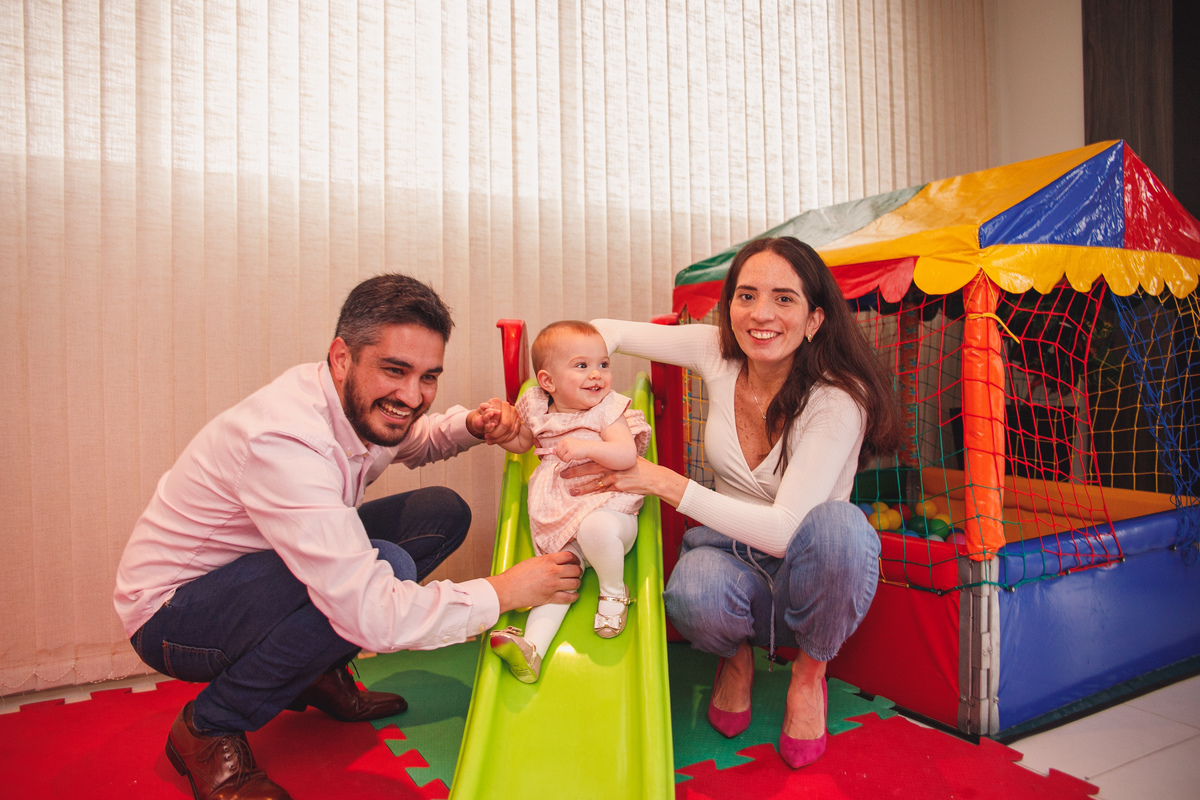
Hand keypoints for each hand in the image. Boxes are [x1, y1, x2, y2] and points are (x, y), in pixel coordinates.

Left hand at [476, 398, 519, 444]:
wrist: (485, 420)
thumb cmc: (481, 419)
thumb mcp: (476, 420)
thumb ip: (477, 420)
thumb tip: (480, 421)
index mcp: (495, 402)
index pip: (497, 415)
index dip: (492, 425)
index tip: (486, 432)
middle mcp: (506, 405)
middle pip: (506, 423)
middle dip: (496, 434)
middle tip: (488, 437)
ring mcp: (513, 412)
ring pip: (511, 429)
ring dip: (500, 437)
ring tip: (491, 440)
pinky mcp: (517, 419)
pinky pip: (515, 431)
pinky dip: (506, 438)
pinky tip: (499, 440)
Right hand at [487, 551, 582, 612]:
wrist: (508, 589)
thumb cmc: (516, 575)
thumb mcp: (532, 561)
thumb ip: (545, 561)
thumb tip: (555, 562)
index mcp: (548, 560)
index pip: (569, 556)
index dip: (575, 559)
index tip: (575, 561)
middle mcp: (553, 571)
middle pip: (575, 569)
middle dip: (578, 571)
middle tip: (577, 572)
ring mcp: (553, 585)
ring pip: (575, 583)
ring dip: (577, 583)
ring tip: (575, 583)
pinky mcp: (550, 597)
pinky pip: (568, 598)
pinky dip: (574, 596)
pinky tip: (574, 595)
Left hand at [553, 437, 589, 462]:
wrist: (589, 448)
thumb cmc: (579, 448)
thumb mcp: (570, 445)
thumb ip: (563, 447)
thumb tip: (553, 452)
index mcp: (565, 440)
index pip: (557, 448)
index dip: (560, 453)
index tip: (564, 455)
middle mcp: (566, 442)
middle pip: (558, 452)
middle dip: (561, 457)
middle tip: (567, 457)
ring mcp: (568, 447)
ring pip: (561, 456)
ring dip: (565, 459)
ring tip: (570, 457)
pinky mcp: (571, 452)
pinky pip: (565, 459)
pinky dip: (567, 461)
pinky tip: (572, 458)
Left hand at [562, 456, 688, 507]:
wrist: (654, 478)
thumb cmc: (642, 467)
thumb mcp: (629, 457)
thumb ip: (616, 455)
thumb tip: (607, 450)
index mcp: (612, 457)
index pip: (593, 456)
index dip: (580, 458)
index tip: (568, 459)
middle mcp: (612, 466)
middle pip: (589, 469)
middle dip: (575, 472)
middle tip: (562, 474)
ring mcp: (615, 477)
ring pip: (594, 483)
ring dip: (582, 487)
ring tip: (571, 491)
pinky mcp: (619, 487)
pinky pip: (604, 492)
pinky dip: (594, 496)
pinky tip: (586, 499)